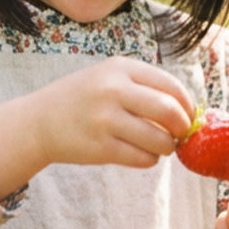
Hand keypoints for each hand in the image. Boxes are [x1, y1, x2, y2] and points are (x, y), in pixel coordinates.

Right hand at [0, 57, 194, 196]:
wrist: (39, 122)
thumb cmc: (83, 99)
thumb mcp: (109, 78)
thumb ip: (145, 88)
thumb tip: (190, 111)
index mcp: (120, 68)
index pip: (171, 85)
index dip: (187, 104)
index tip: (189, 116)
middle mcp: (112, 90)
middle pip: (170, 111)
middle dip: (183, 127)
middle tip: (180, 135)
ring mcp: (105, 120)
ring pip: (159, 140)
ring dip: (167, 147)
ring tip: (158, 146)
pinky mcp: (100, 148)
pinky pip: (142, 158)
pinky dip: (149, 160)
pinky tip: (141, 154)